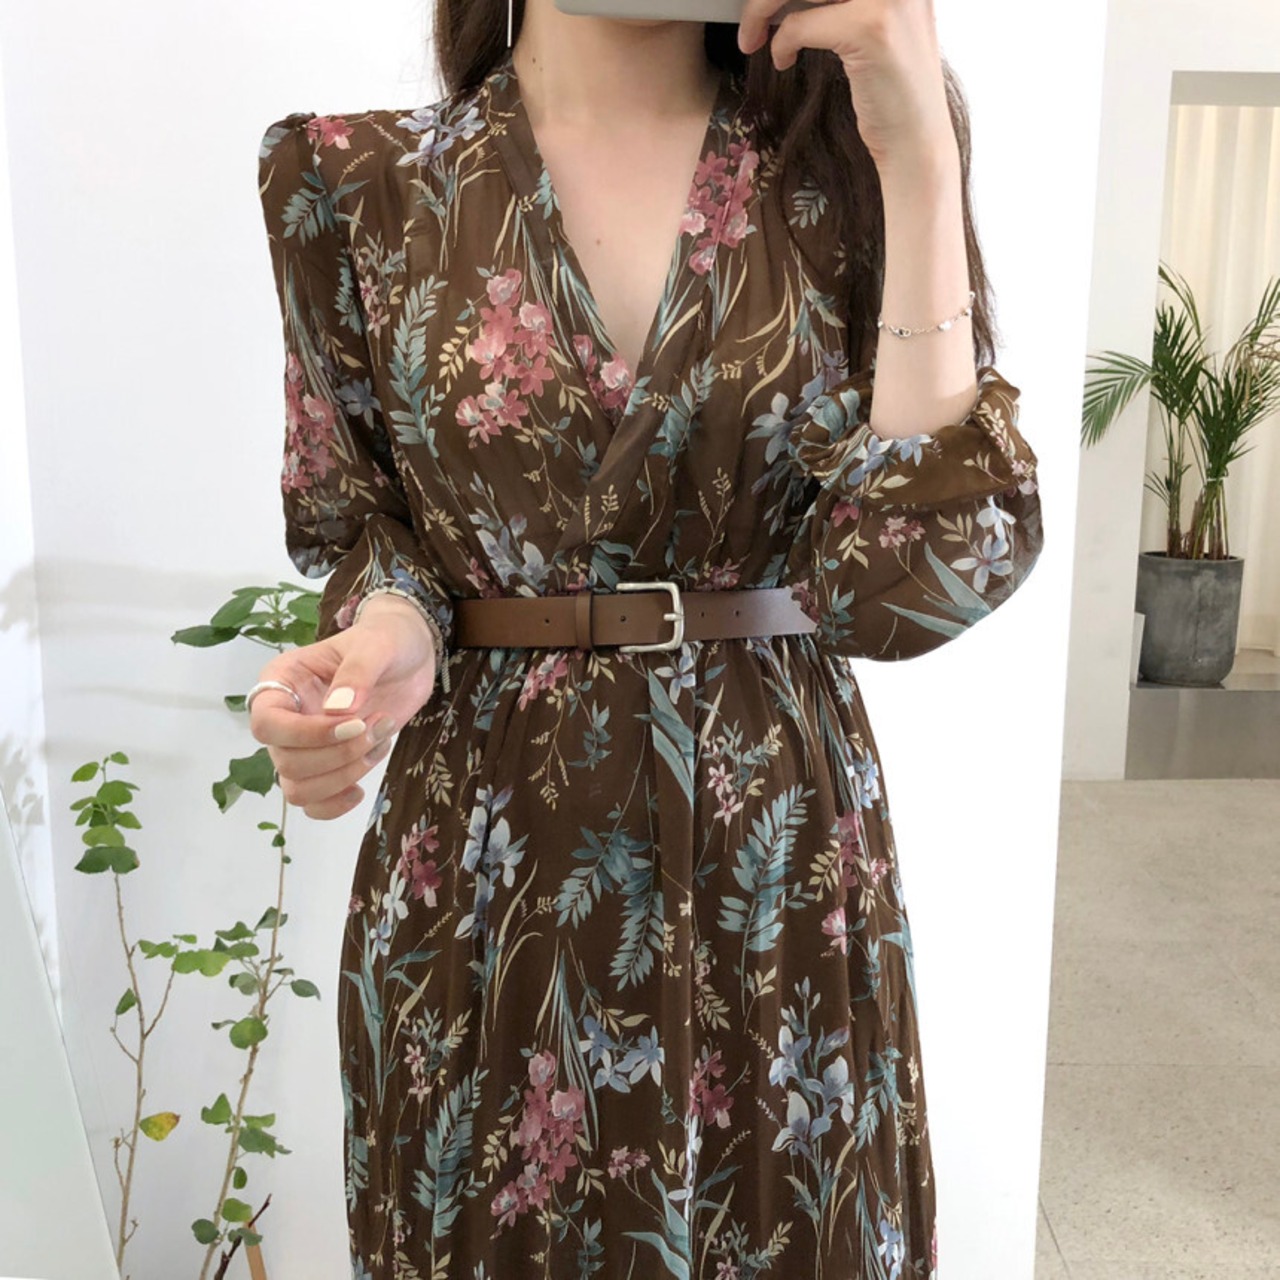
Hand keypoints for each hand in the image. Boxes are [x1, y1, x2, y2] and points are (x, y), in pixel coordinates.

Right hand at [248, 596, 439, 819]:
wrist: (410, 657)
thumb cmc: (386, 641)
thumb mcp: (376, 645)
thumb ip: (357, 672)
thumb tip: (339, 709)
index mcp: (282, 682)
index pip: (265, 723)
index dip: (306, 734)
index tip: (354, 723)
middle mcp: (284, 718)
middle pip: (286, 762)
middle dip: (338, 754)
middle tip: (378, 725)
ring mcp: (303, 746)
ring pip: (298, 789)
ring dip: (344, 776)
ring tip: (379, 743)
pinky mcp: (326, 765)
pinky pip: (313, 804)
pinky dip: (335, 804)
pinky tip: (360, 788)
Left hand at [737, 0, 957, 174]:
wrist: (916, 140)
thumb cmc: (891, 89)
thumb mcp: (872, 25)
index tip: (773, 3)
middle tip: (753, 17)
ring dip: (762, 7)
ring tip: (753, 36)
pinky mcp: (870, 28)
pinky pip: (800, 23)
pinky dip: (781, 43)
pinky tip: (783, 60)